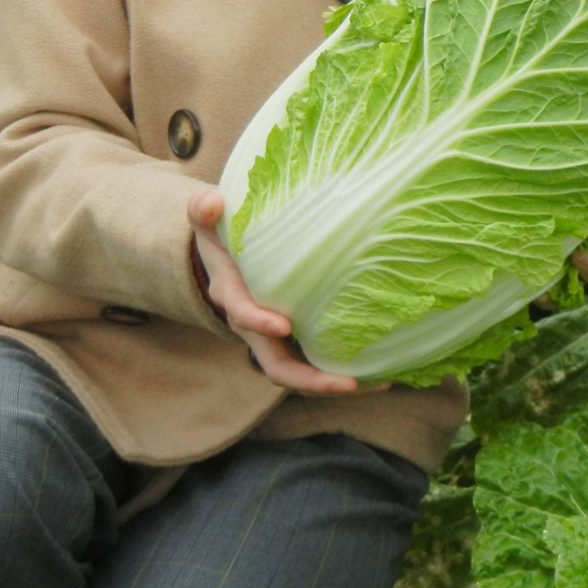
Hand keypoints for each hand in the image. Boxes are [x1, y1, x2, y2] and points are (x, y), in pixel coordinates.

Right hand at [187, 187, 370, 396]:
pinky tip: (384, 371)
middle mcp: (254, 327)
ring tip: (382, 383)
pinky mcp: (296, 338)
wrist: (225, 257)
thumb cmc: (222, 235)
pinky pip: (317, 361)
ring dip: (336, 383)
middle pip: (278, 366)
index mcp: (232, 297)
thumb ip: (204, 210)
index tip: (283, 325)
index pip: (243, 315)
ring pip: (302, 373)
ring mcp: (276, 338)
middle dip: (311, 380)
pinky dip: (344, 371)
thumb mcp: (208, 220)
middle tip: (349, 384)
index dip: (259, 322)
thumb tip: (211, 204)